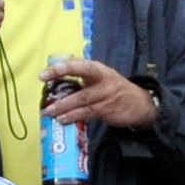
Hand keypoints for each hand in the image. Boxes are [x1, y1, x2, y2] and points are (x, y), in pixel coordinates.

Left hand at [41, 58, 157, 133]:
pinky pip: (87, 113)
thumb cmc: (114, 89)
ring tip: (49, 111)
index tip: (46, 71)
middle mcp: (103, 79)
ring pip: (82, 99)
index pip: (79, 64)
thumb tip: (57, 69)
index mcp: (99, 69)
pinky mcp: (107, 110)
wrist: (140, 104)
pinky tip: (63, 120)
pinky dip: (74, 117)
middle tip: (43, 82)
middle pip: (82, 75)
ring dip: (63, 105)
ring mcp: (106, 95)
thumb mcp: (101, 76)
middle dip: (62, 77)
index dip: (63, 66)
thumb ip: (82, 73)